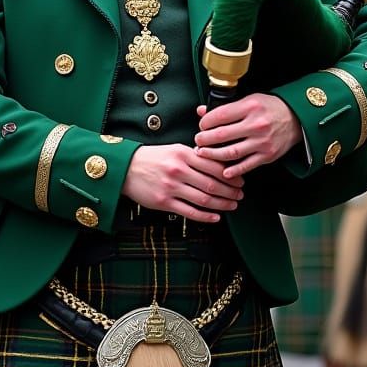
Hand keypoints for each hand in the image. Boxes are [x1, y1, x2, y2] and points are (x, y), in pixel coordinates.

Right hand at [121, 143, 244, 222]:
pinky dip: (205, 216)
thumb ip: (194, 156)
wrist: (126, 168)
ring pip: (204, 199)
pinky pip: (189, 212)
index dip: (230, 175)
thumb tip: (218, 162)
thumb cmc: (153, 158)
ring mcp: (171, 187)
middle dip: (230, 191)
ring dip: (222, 204)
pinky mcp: (164, 202)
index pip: (214, 165)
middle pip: (212, 184)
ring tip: (232, 205)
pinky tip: (216, 217)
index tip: (240, 180)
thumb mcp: (174, 149)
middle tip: (240, 195)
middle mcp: (178, 170)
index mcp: (183, 154)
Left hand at [194, 94, 302, 177]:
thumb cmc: (271, 108)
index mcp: (250, 107)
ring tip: (203, 153)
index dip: (205, 122)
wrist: (297, 118)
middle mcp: (256, 124)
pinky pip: (246, 165)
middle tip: (198, 141)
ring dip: (213, 155)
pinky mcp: (267, 155)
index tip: (201, 126)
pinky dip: (233, 170)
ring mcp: (262, 141)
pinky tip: (223, 171)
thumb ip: (226, 107)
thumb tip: (201, 111)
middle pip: (222, 135)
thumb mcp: (250, 100)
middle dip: (204, 139)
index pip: (220, 115)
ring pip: (231, 152)